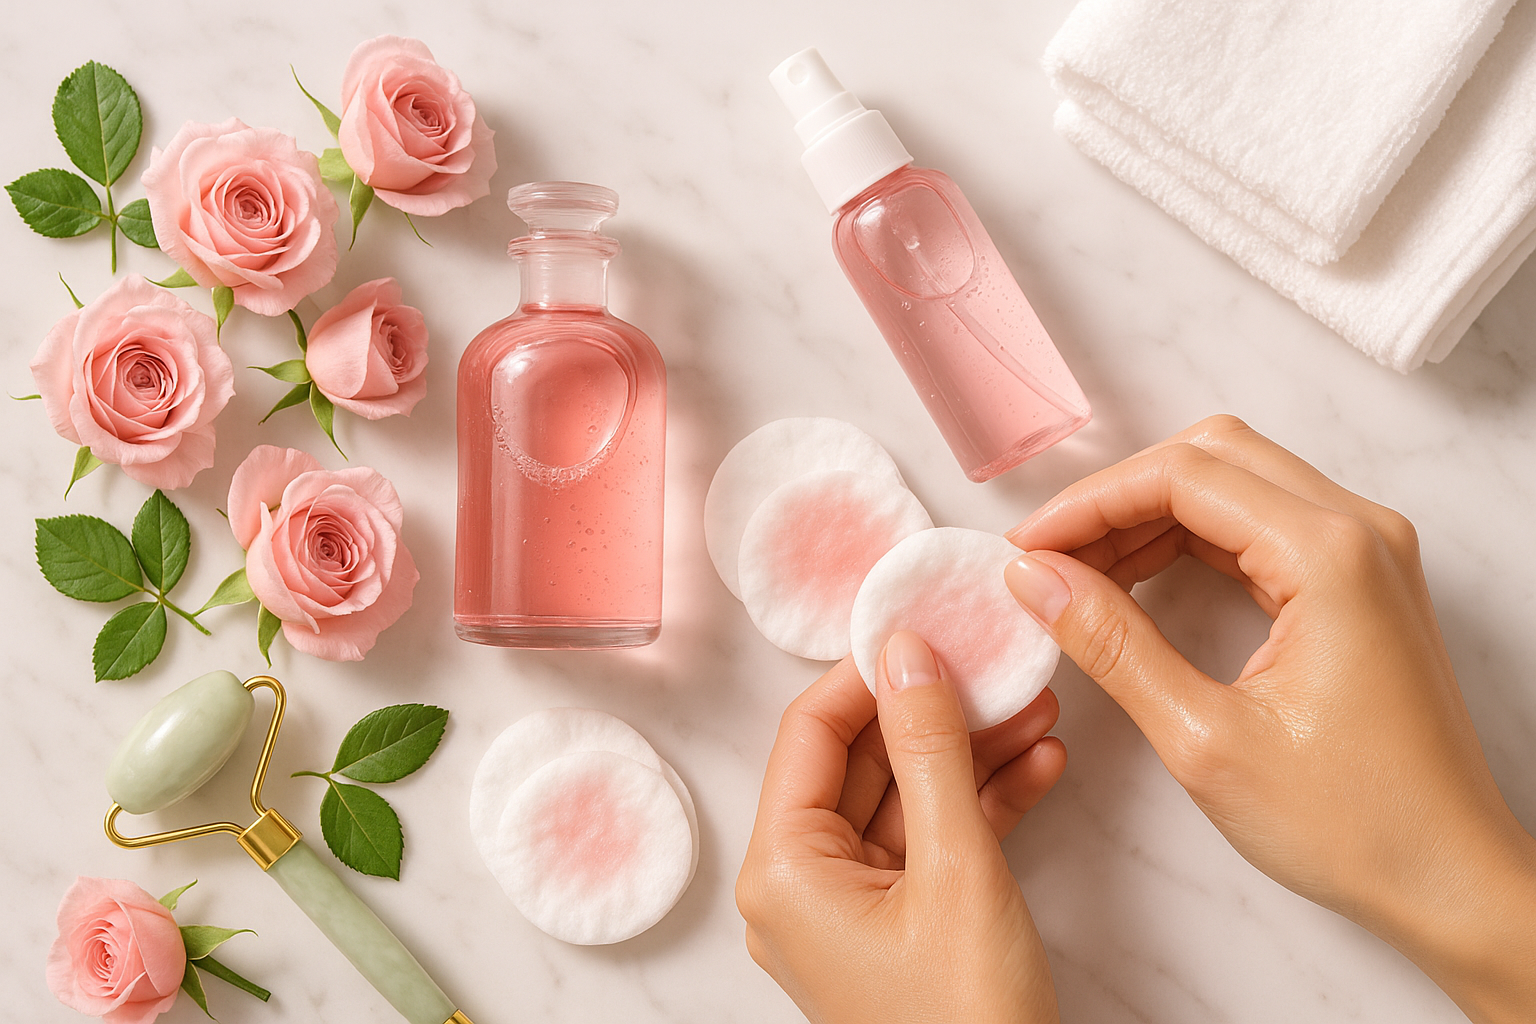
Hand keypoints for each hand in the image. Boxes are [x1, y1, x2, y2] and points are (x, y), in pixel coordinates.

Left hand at [736, 632, 1065, 1023]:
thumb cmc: (967, 1021)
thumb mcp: (955, 868)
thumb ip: (931, 751)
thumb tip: (906, 651)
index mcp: (783, 870)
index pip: (812, 733)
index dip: (870, 672)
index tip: (925, 625)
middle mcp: (801, 885)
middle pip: (863, 761)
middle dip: (938, 711)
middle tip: (996, 661)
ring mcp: (850, 908)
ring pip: (906, 799)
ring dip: (971, 753)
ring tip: (1037, 705)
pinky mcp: (898, 925)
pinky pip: (931, 843)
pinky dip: (982, 805)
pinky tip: (1041, 764)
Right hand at [1003, 415, 1535, 1023]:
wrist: (1450, 878)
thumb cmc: (1350, 823)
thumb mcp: (1204, 738)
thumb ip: (1112, 644)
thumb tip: (1034, 578)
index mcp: (1329, 555)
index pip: (1182, 476)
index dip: (1088, 503)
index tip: (1023, 547)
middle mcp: (1358, 530)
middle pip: (1210, 458)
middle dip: (1116, 498)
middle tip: (1047, 557)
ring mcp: (1366, 551)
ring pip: (1234, 483)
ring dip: (1149, 516)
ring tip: (1077, 576)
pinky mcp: (1359, 580)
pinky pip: (1259, 525)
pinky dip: (1190, 541)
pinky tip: (1135, 584)